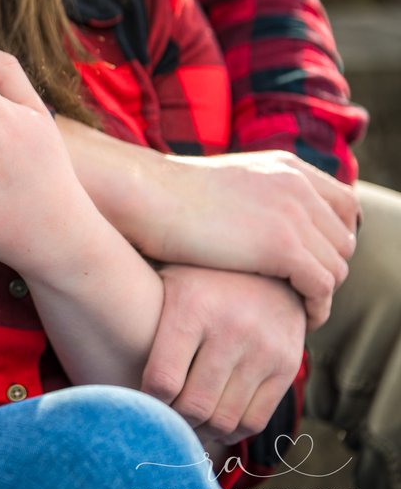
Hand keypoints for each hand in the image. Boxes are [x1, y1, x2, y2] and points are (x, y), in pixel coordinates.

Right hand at [140, 150, 358, 329]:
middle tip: (303, 294)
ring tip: (301, 312)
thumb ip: (252, 195)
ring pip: (336, 266)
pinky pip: (321, 286)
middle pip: (343, 239)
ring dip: (323, 293)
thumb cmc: (165, 197)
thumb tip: (251, 220)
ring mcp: (293, 215)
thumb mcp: (224, 184)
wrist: (144, 196)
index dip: (334, 238)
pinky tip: (300, 320)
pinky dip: (316, 307)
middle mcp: (298, 186)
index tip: (313, 262)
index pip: (343, 205)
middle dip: (327, 269)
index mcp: (287, 167)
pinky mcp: (282, 246)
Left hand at [142, 264, 305, 444]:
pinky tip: (211, 424)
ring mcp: (265, 349)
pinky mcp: (288, 365)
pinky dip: (229, 432)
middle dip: (172, 423)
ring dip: (199, 432)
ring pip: (224, 419)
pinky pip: (255, 419)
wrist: (265, 260)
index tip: (136, 404)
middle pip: (195, 406)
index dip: (146, 404)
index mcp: (192, 308)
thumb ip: (134, 309)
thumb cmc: (194, 276)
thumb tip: (83, 343)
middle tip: (158, 424)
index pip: (163, 382)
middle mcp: (232, 329)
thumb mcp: (162, 278)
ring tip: (182, 426)